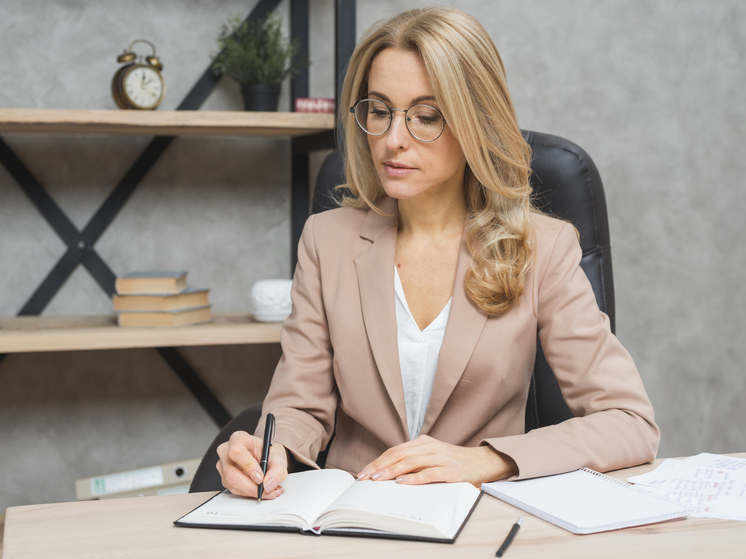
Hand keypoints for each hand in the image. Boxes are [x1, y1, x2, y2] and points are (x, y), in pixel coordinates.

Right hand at [216, 431, 287, 499]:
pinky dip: (249, 493)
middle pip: (231, 472)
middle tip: (265, 490)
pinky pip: (234, 490)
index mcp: (239, 439)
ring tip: (268, 491)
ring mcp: (223, 466)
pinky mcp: (225, 478)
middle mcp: (226, 451)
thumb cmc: (269, 453)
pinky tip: (260, 490)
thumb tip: (268, 484)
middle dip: (250, 486)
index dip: (248, 466)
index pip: (236, 452)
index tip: (260, 477)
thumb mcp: (279, 458)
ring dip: (251, 491)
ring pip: (232, 484)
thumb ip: (277, 471)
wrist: (266, 457)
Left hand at [356, 435, 517, 486]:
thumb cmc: (455, 463)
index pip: (395, 450)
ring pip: (411, 462)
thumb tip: (388, 473)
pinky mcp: (451, 470)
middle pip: (399, 454)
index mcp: (424, 442)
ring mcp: (441, 457)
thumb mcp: (433, 457)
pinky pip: (429, 473)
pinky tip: (402, 482)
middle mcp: (431, 447)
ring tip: (378, 479)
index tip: (364, 472)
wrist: (483, 463)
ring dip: (391, 471)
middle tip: (365, 477)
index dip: (378, 461)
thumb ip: (415, 461)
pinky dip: (414, 478)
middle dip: (379, 466)